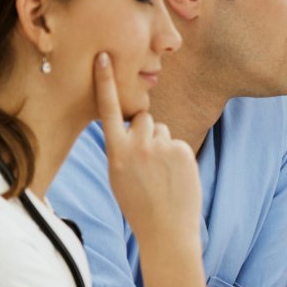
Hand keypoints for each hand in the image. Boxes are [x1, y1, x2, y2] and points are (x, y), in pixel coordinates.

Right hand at [95, 53, 199, 243]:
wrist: (166, 228)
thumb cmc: (138, 202)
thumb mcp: (119, 174)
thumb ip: (124, 147)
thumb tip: (136, 126)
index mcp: (116, 152)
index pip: (109, 110)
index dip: (106, 82)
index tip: (103, 57)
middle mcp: (138, 145)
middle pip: (144, 118)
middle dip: (146, 131)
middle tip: (148, 159)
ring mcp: (162, 147)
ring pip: (162, 130)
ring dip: (161, 143)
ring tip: (161, 172)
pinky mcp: (183, 150)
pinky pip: (177, 142)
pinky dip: (176, 155)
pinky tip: (174, 176)